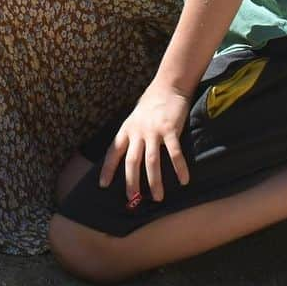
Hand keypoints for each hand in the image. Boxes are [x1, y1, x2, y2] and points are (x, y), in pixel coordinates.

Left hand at [100, 82, 190, 204]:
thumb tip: (128, 158)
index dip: (107, 169)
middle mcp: (137, 132)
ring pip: (151, 161)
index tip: (102, 185)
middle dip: (131, 182)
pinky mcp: (171, 129)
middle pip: (131, 161)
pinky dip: (179, 168)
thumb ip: (131, 137)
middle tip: (133, 199)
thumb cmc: (150, 105)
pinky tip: (184, 181)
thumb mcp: (134, 119)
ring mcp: (154, 131)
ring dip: (154, 181)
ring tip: (157, 198)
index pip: (113, 152)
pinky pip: (175, 152)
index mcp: (126, 130)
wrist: (167, 86)